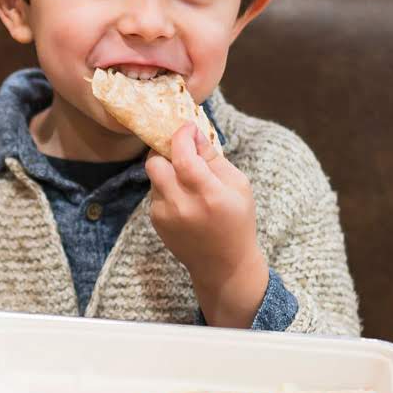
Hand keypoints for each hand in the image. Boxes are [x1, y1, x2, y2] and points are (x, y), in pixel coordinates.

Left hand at [146, 124, 268, 326]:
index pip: (183, 156)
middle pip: (154, 162)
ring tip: (187, 178)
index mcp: (209, 195)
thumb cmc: (237, 220)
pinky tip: (184, 197)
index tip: (187, 128)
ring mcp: (165, 215)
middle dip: (165, 149)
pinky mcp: (156, 221)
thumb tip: (193, 134)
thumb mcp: (238, 185)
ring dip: (167, 169)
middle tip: (179, 149)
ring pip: (153, 176)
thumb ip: (213, 158)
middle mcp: (182, 205)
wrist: (222, 264)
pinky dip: (166, 187)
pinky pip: (155, 192)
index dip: (182, 136)